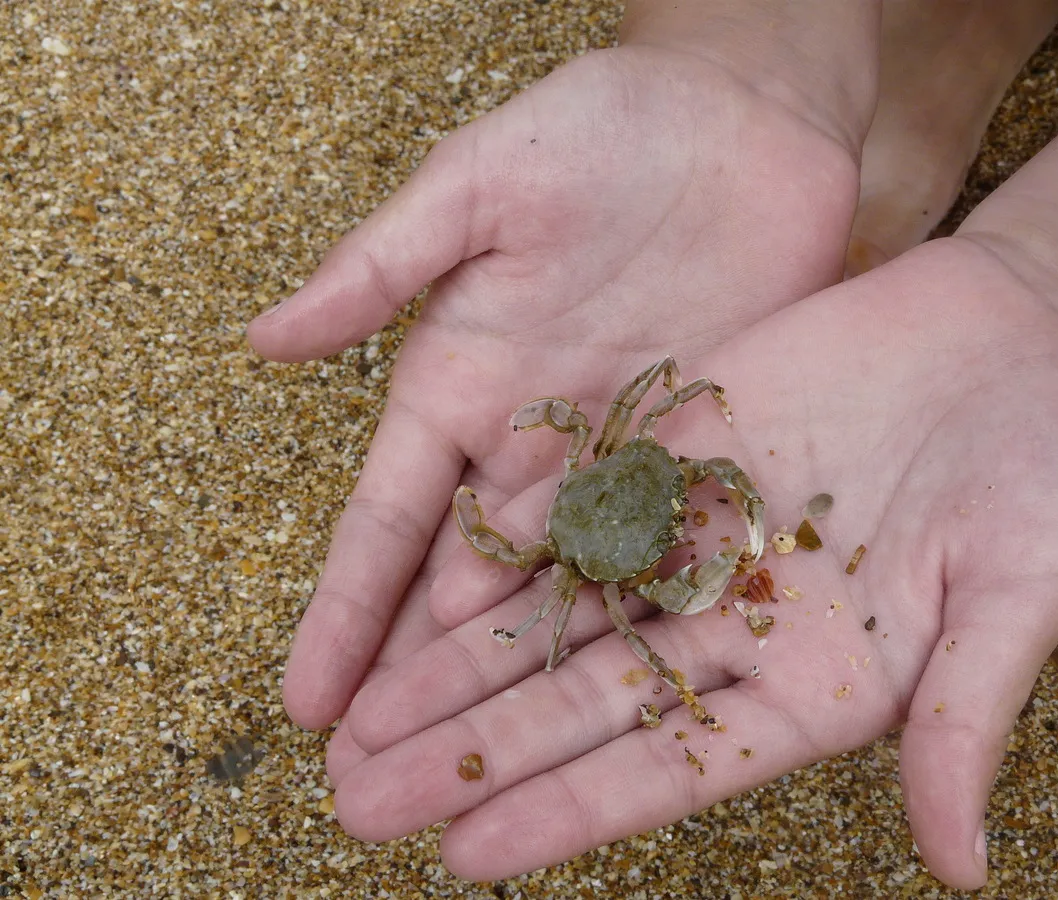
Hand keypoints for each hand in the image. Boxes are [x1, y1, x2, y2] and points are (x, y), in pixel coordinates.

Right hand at [247, 45, 861, 730]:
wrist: (744, 113)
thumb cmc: (603, 126)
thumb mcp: (478, 183)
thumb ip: (382, 264)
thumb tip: (263, 339)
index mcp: (461, 379)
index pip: (387, 518)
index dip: (347, 609)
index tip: (309, 702)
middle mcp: (529, 435)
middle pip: (462, 581)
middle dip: (419, 679)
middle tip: (380, 783)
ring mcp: (619, 453)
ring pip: (556, 589)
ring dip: (514, 679)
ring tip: (479, 766)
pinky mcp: (705, 451)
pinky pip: (661, 550)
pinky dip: (630, 621)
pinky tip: (611, 693)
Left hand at [327, 238, 1057, 889]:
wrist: (1026, 330)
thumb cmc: (1051, 470)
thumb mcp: (1018, 597)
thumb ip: (964, 717)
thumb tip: (962, 864)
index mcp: (811, 681)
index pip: (669, 766)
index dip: (567, 810)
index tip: (464, 853)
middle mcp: (736, 619)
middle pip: (582, 699)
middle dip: (472, 751)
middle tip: (358, 800)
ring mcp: (699, 530)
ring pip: (560, 606)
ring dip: (458, 655)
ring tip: (360, 712)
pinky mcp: (682, 445)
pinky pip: (582, 493)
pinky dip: (512, 529)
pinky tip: (430, 569)